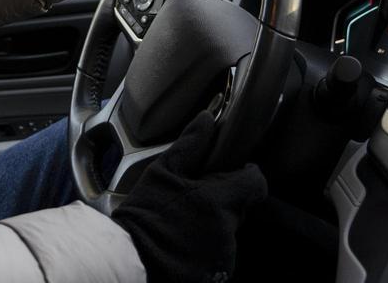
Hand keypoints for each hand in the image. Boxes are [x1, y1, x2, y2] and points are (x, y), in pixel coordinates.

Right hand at [111, 110, 266, 282]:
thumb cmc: (145, 215)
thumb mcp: (162, 173)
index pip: (256, 183)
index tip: (230, 172)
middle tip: (196, 195)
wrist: (131, 260)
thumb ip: (190, 145)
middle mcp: (228, 230)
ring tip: (187, 219)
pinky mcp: (219, 272)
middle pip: (241, 206)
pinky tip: (185, 238)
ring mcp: (225, 254)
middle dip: (224, 198)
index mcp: (218, 201)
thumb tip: (207, 119)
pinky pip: (221, 250)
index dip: (246, 174)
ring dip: (215, 221)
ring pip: (230, 228)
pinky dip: (208, 243)